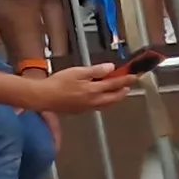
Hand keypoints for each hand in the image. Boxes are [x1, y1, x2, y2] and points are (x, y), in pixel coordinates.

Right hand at [23, 63, 140, 114]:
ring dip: (115, 97)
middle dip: (123, 91)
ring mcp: (87, 107)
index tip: (135, 75)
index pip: (115, 84)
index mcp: (93, 90)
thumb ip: (95, 70)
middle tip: (128, 85)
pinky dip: (105, 101)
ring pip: (107, 104)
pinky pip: (98, 106)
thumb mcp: (77, 72)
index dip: (126, 79)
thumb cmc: (57, 83)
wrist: (43, 97)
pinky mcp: (80, 110)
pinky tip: (101, 97)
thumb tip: (110, 68)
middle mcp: (93, 101)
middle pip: (114, 97)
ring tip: (118, 92)